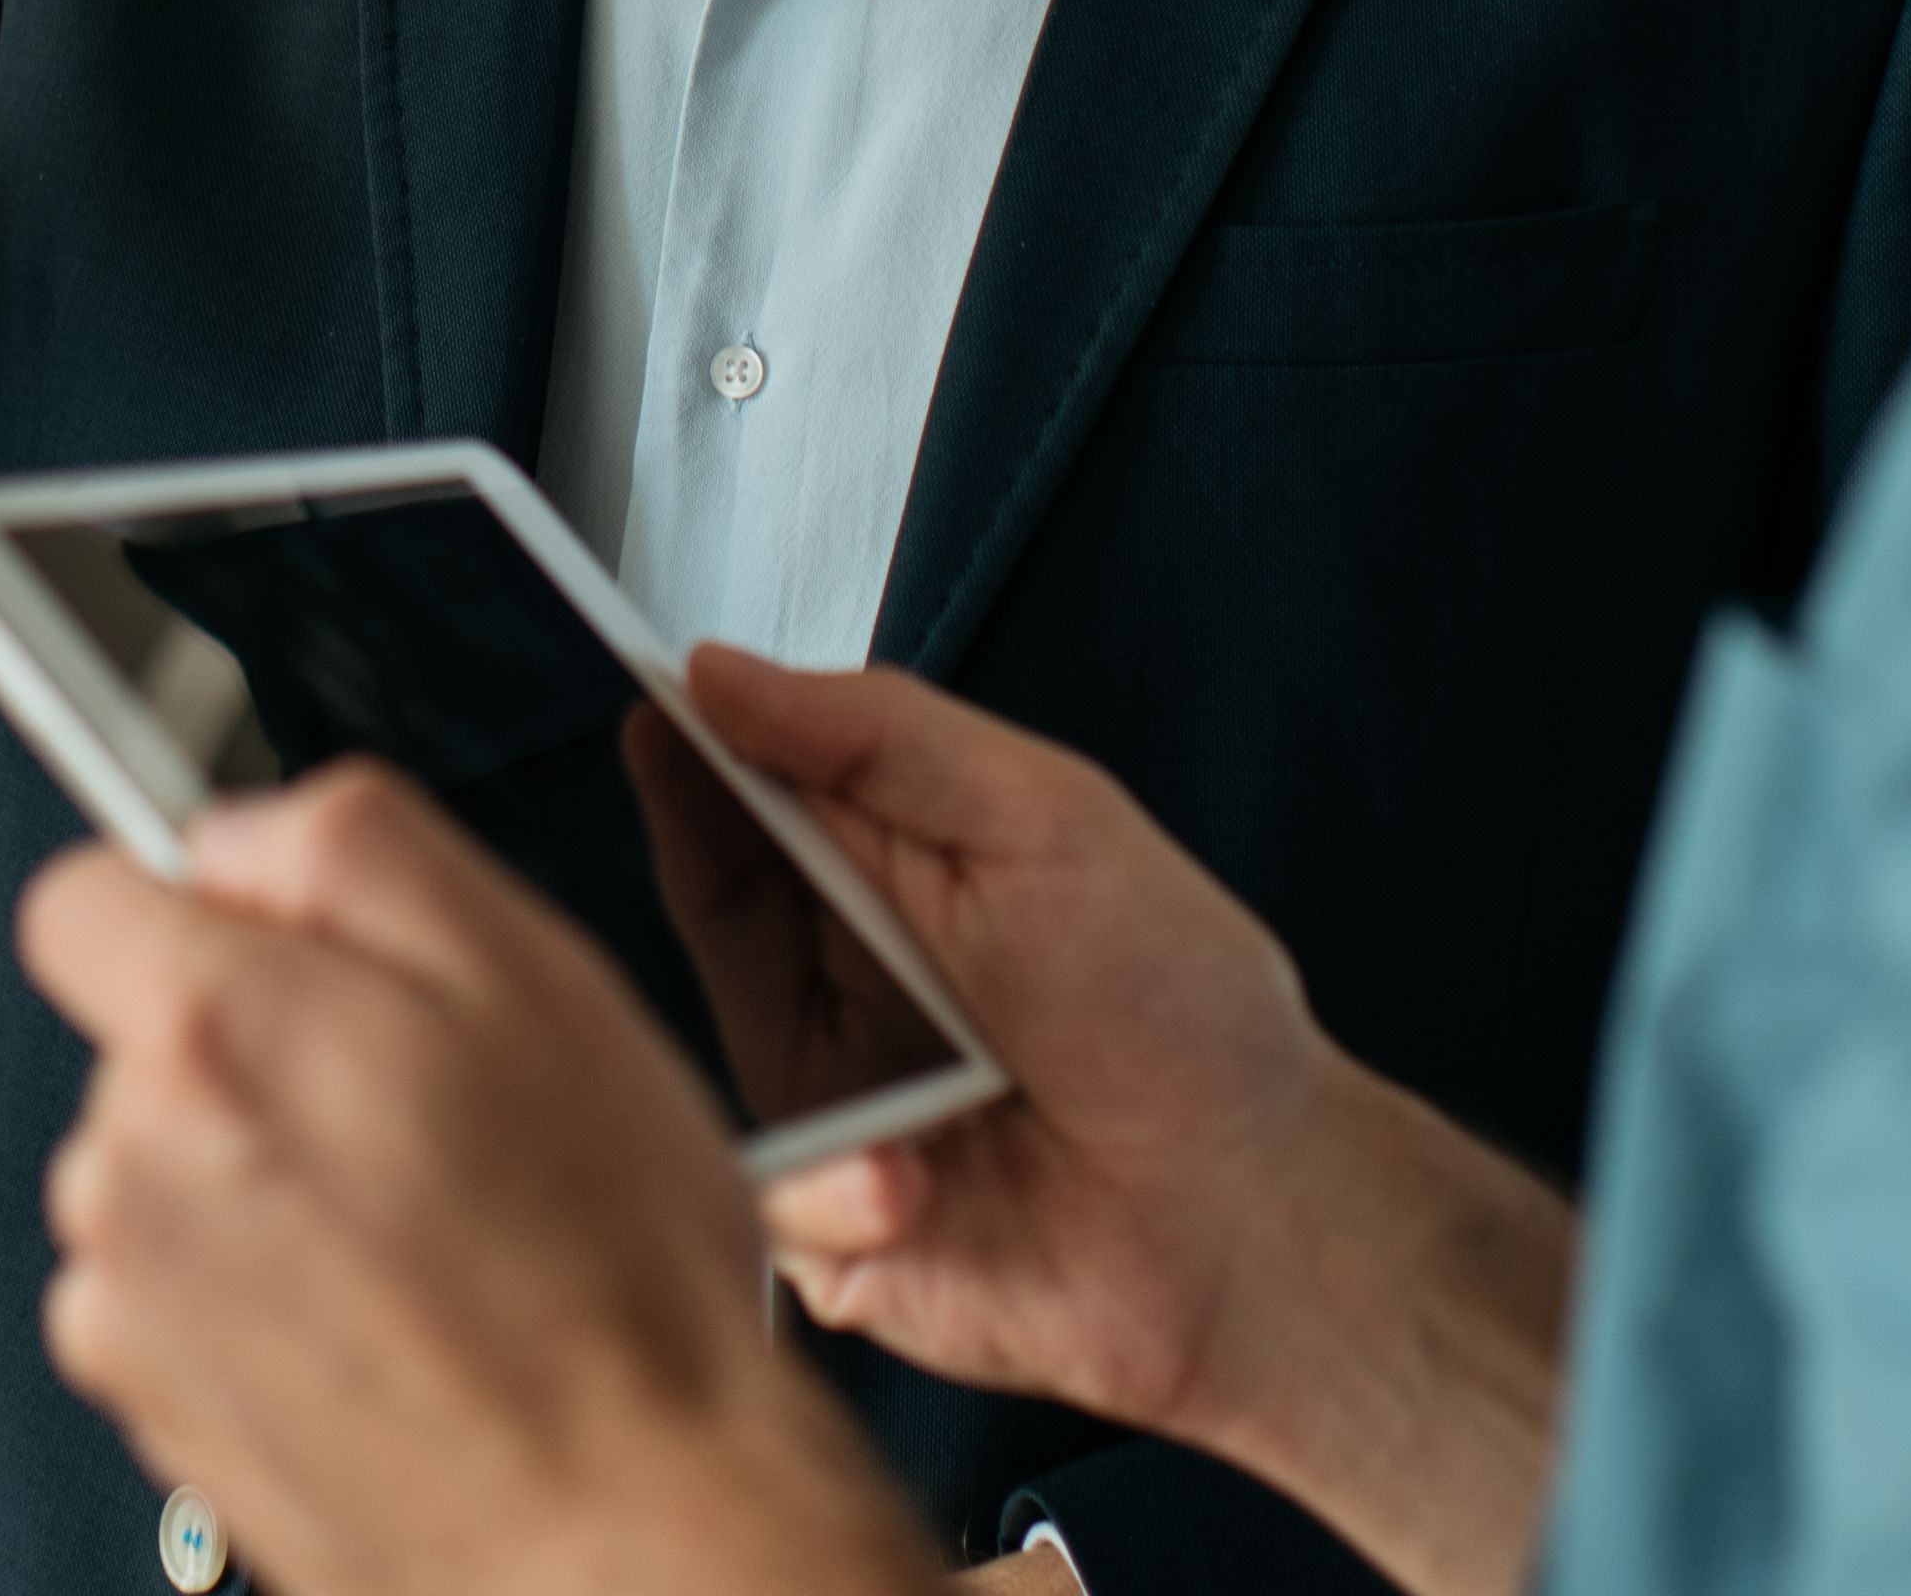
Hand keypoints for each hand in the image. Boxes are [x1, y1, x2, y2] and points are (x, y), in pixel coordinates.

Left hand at [17, 766, 942, 1595]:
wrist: (628, 1526)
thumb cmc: (609, 1279)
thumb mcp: (535, 970)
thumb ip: (352, 846)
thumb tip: (239, 836)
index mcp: (210, 1032)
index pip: (82, 895)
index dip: (194, 905)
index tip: (279, 949)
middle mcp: (132, 1167)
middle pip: (142, 1043)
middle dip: (258, 1052)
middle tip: (420, 1112)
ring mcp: (132, 1307)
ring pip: (162, 1175)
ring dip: (259, 1185)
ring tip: (421, 1240)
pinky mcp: (155, 1417)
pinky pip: (173, 1303)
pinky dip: (255, 1302)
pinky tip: (379, 1324)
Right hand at [700, 654, 1574, 1595]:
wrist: (1259, 1221)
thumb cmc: (1182, 1016)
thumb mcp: (1044, 821)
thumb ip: (881, 733)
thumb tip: (720, 670)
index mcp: (899, 879)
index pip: (754, 793)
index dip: (694, 746)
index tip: (651, 695)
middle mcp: (852, 986)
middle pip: (714, 901)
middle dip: (701, 853)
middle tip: (710, 813)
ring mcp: (837, 1112)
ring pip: (702, 1048)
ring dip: (782, 1016)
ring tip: (879, 1012)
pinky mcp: (835, 1240)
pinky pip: (770, 1203)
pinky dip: (834, 1185)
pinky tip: (912, 1178)